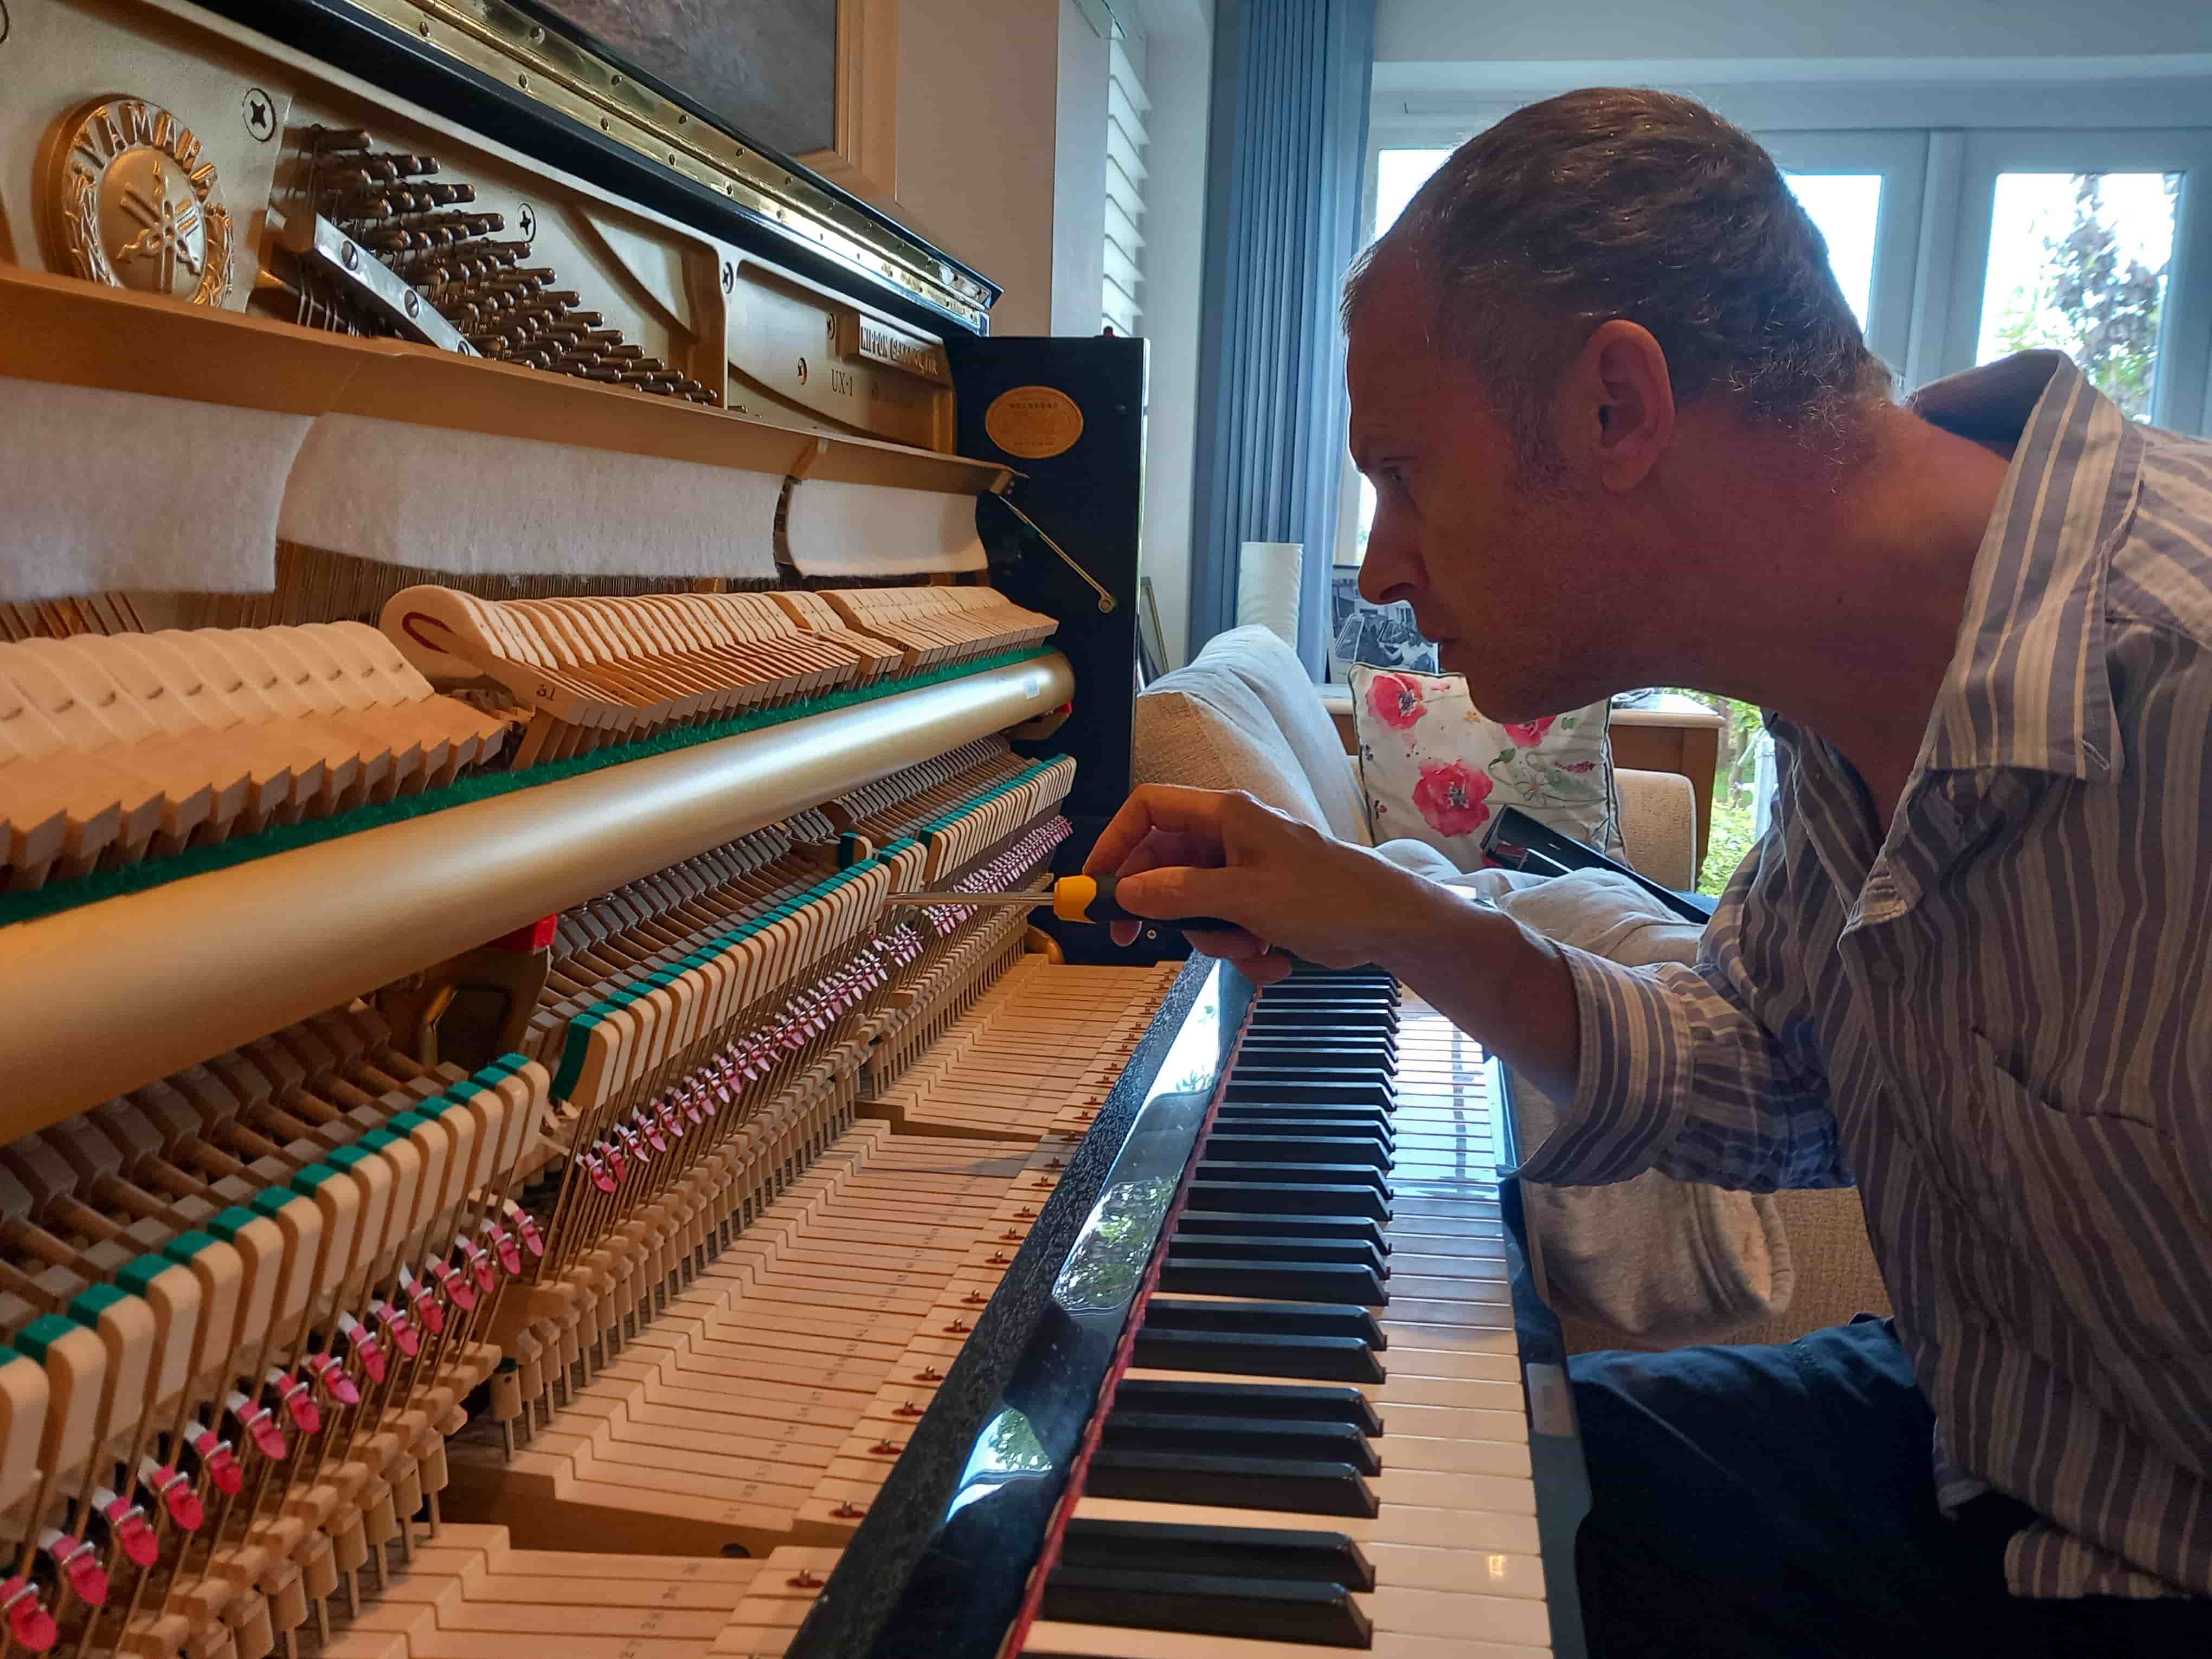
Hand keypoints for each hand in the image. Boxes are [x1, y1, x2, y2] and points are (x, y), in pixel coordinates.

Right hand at [1083, 785, 1453, 985]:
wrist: (1392, 925)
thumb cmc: (1327, 897)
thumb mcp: (1245, 898)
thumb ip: (1181, 894)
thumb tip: (1126, 892)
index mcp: (1226, 815)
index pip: (1149, 809)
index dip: (1115, 842)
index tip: (1095, 886)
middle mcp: (1232, 836)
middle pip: (1165, 864)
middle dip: (1163, 908)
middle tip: (1133, 940)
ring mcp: (1248, 870)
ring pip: (1195, 904)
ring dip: (1213, 938)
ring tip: (1249, 949)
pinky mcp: (1264, 902)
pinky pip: (1228, 926)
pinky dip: (1243, 950)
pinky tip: (1274, 961)